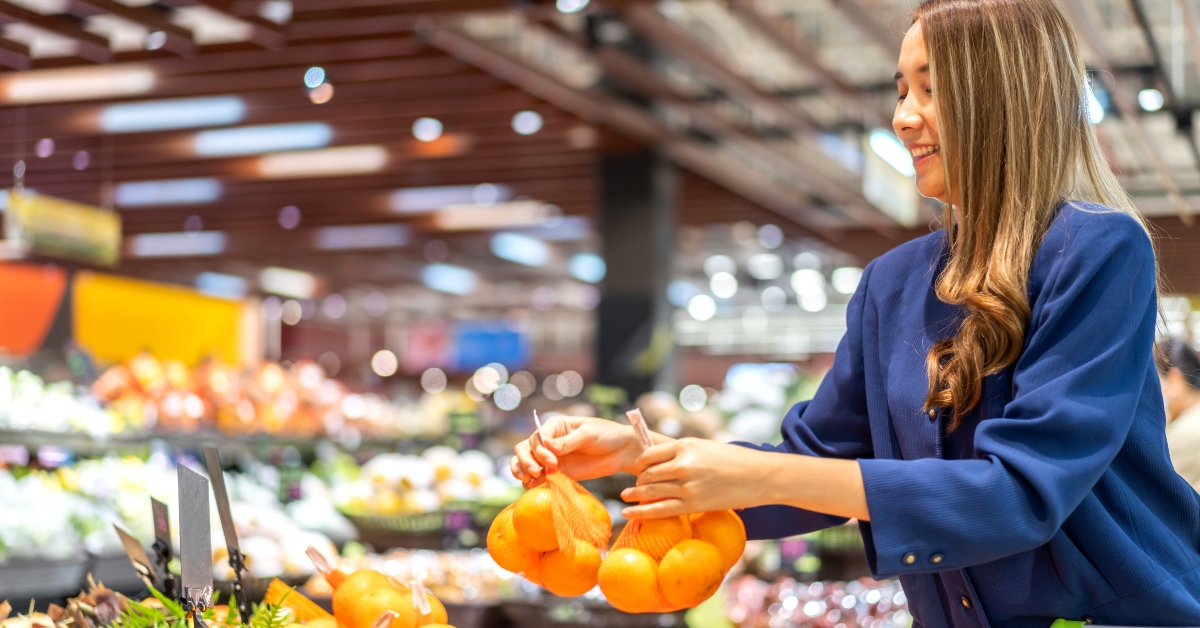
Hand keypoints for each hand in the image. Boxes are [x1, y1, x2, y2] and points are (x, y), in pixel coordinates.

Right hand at [510, 416, 641, 487]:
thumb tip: (547, 445)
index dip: (540, 450)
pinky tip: (533, 485)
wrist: (622, 451)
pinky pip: (538, 477)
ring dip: (522, 470)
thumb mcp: (588, 434)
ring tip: (529, 480)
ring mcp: (552, 457)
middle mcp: (549, 441)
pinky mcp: (557, 472)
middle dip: (526, 460)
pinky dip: (531, 481)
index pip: (537, 437)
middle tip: (537, 472)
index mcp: (556, 426)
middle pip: (525, 448)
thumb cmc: (607, 435)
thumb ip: (568, 442)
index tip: (553, 462)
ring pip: (526, 462)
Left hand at [621, 439, 870, 521]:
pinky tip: (628, 513)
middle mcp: (683, 464)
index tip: (638, 469)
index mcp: (685, 445)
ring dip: (636, 496)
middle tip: (634, 487)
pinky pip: (660, 509)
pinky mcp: (693, 504)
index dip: (640, 464)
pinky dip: (641, 512)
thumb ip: (683, 452)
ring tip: (626, 498)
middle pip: (647, 474)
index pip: (649, 454)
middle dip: (638, 481)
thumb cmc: (734, 460)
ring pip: (651, 491)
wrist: (760, 475)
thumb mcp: (706, 447)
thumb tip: (663, 459)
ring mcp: (687, 485)